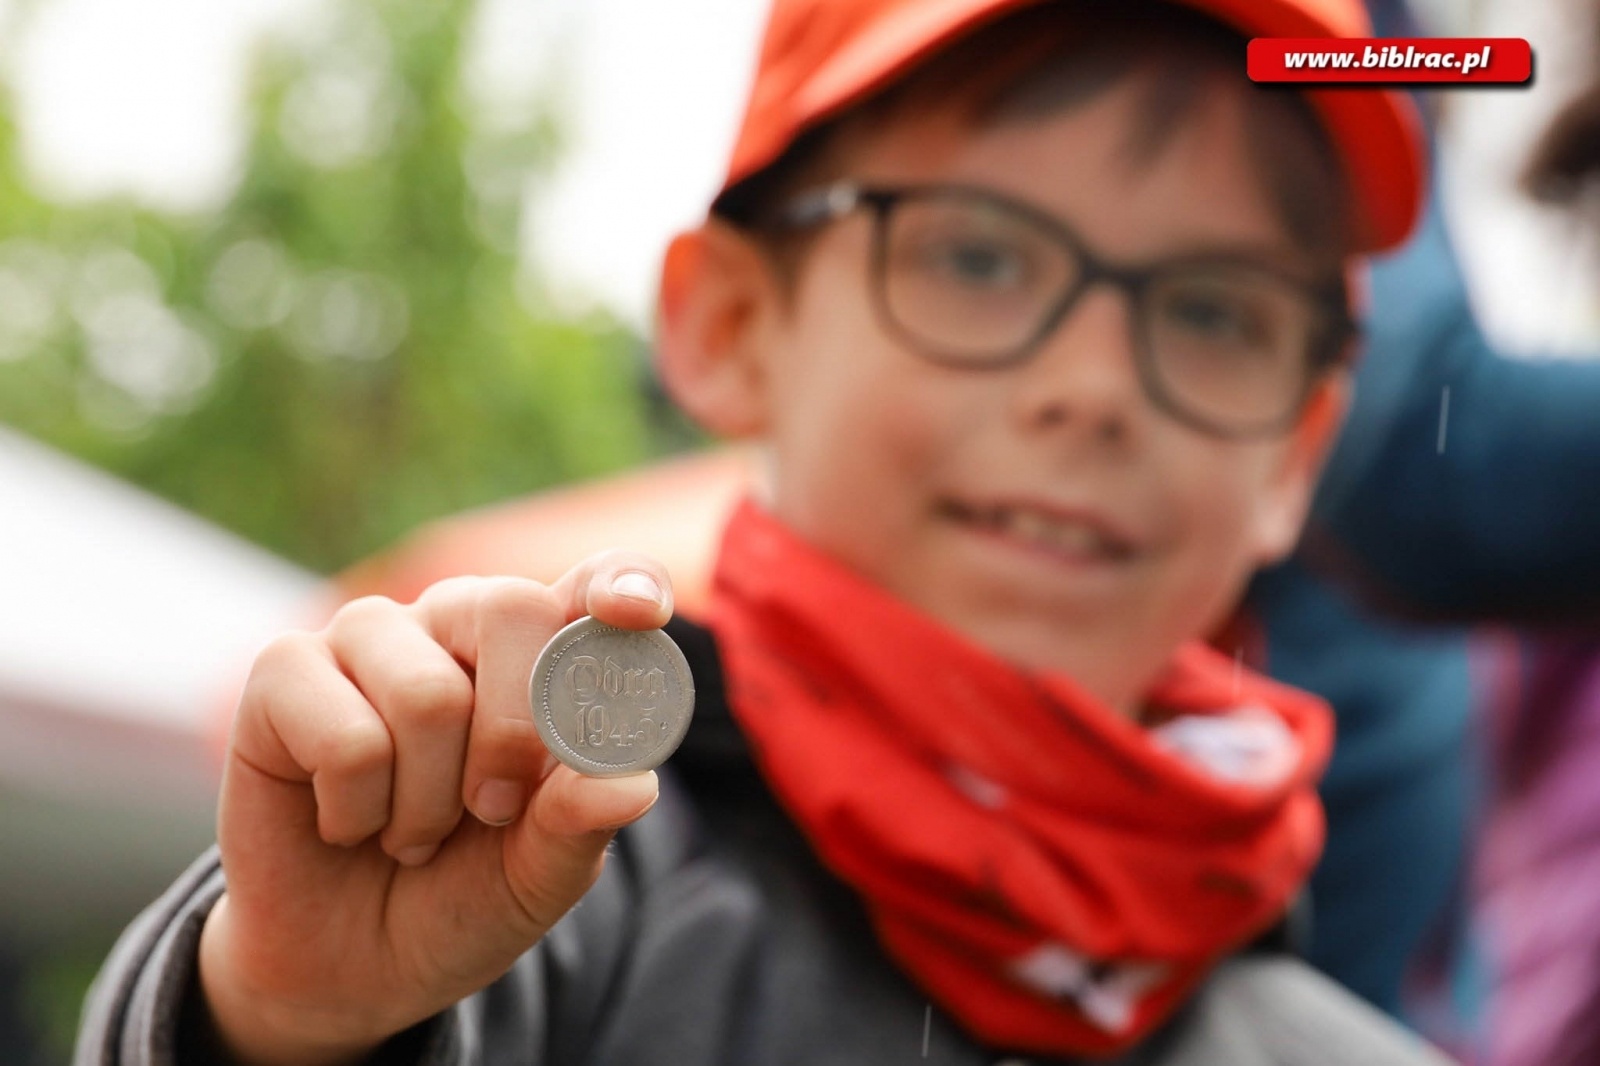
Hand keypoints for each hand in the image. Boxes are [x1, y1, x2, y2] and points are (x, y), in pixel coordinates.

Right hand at [196, 553, 672, 1064]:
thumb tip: (631, 784)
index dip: (621, 584)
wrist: (351, 967)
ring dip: (426, 802)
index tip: (639, 613)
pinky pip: (346, 736)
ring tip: (410, 831)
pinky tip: (346, 821)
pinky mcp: (285, 671)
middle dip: (513, 738)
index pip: (597, 581)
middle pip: (512, 609)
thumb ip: (581, 825)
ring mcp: (370, 636)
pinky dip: (357, 811)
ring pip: (428, 693)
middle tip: (490, 811)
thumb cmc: (460, 896)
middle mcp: (459, 621)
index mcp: (542, 652)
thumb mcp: (538, 878)